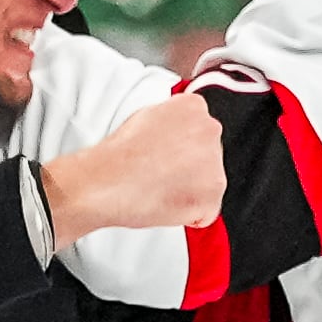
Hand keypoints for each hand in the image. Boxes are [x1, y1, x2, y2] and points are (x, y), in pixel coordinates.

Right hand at [40, 91, 222, 246]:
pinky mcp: (212, 196)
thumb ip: (172, 121)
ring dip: (191, 190)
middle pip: (208, 154)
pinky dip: (190, 213)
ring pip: (209, 182)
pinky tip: (167, 202)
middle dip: (190, 167)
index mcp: (194, 108)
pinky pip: (207, 210)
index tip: (169, 154)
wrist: (107, 182)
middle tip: (161, 173)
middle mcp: (210, 131)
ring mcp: (214, 164)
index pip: (201, 129)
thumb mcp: (146, 116)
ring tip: (160, 187)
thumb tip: (178, 132)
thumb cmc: (119, 155)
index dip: (182, 147)